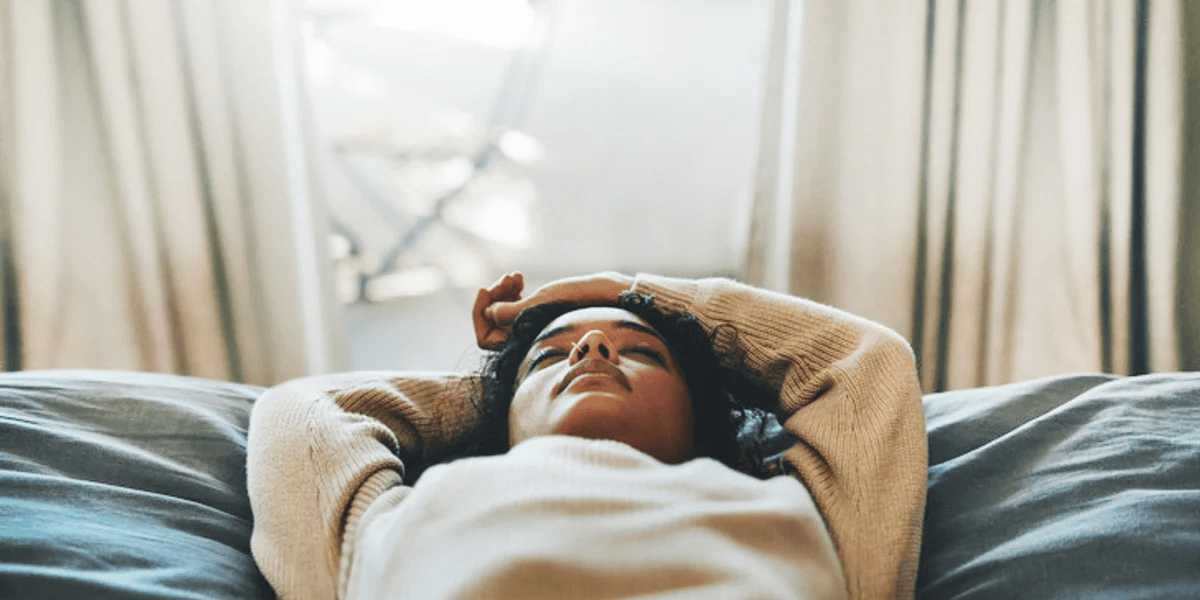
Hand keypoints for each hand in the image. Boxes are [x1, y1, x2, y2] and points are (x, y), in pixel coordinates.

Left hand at [472, 271, 635, 349]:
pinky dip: (512, 290)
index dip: (479, 315)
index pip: (485, 339)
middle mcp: (523, 339)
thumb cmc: (577, 302)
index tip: (484, 289)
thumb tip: (488, 314)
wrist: (604, 297)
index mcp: (522, 344)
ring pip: (501, 311)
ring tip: (516, 276)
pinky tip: (520, 277)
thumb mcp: (542, 304)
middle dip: (494, 298)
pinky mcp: (535, 314)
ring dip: (503, 290)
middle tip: (506, 278)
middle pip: (491, 322)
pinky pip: (512, 304)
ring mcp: (528, 326)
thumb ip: (513, 312)